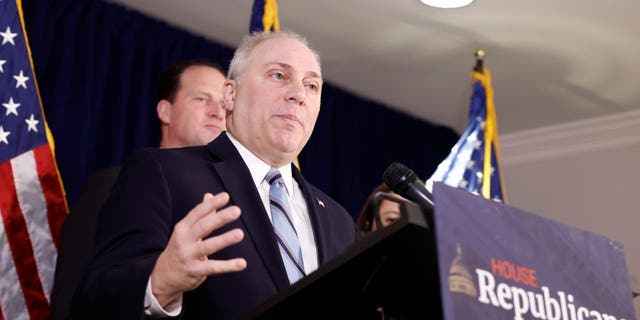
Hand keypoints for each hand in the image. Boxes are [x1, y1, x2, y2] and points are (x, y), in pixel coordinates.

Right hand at [150, 192, 246, 306]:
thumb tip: (209, 195)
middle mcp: (184, 240)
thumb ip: (200, 214)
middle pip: (203, 227)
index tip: (225, 196)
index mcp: (183, 228)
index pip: (198, 213)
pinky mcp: (195, 271)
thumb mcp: (185, 230)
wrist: (162, 276)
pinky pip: (213, 268)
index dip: (211, 204)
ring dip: (224, 240)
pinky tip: (242, 263)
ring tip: (240, 233)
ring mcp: (188, 256)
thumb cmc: (179, 248)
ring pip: (208, 246)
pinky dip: (228, 266)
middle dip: (220, 218)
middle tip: (236, 210)